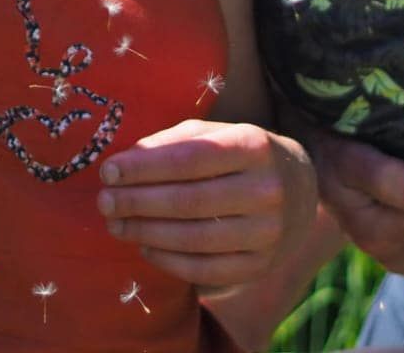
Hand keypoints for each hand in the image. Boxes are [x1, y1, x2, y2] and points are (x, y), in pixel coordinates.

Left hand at [97, 120, 314, 288]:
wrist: (298, 191)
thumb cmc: (240, 156)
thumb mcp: (214, 134)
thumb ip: (171, 143)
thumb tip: (124, 163)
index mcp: (253, 146)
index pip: (190, 158)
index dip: (144, 167)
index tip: (108, 171)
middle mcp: (266, 189)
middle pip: (189, 200)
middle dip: (138, 202)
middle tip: (104, 201)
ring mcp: (267, 233)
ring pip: (195, 239)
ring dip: (146, 233)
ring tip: (116, 224)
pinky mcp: (260, 266)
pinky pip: (206, 270)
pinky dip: (169, 261)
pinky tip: (145, 247)